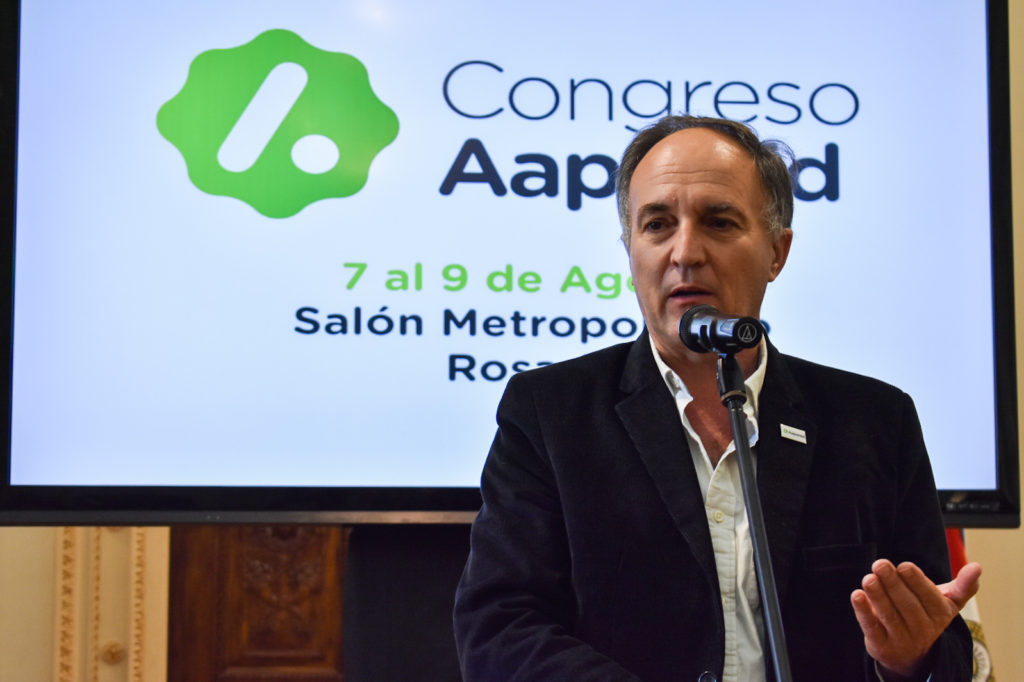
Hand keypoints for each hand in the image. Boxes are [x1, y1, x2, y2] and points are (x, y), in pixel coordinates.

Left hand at [850, 559, 980, 680]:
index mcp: (940, 615)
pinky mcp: (881, 646)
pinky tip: (857, 595)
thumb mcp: (947, 603)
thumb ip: (963, 586)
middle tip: (880, 564)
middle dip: (893, 584)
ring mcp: (902, 640)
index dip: (915, 581)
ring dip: (878, 595)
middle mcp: (923, 630)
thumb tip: (978, 566)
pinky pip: (872, 628)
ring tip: (869, 578)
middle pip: (907, 605)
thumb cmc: (926, 615)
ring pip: (889, 616)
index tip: (904, 565)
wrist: (910, 653)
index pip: (928, 597)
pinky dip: (864, 611)